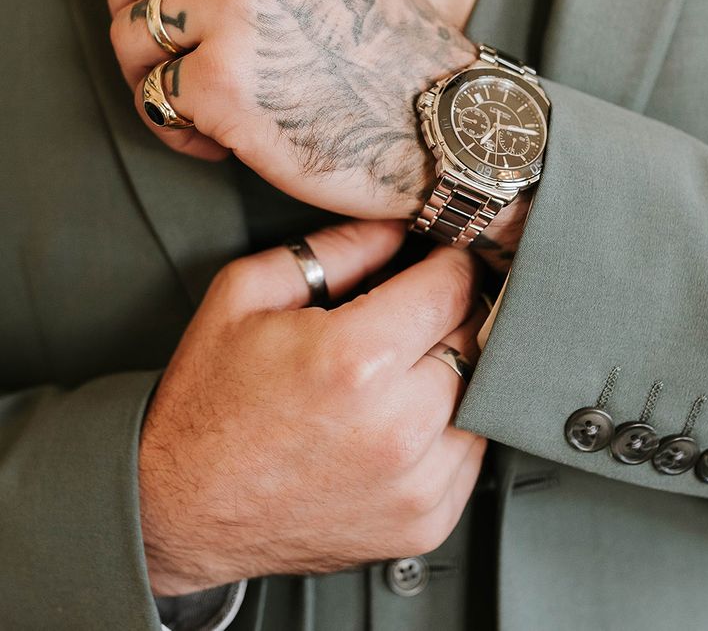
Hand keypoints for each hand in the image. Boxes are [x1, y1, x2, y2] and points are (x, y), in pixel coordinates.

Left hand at [69, 0, 475, 219]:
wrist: (442, 128)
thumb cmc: (391, 59)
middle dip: (134, 28)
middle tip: (172, 71)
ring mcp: (236, 14)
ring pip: (129, 40)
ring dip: (154, 83)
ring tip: (205, 114)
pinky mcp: (226, 86)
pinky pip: (153, 102)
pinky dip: (176, 131)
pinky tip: (220, 145)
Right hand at [138, 219, 487, 594]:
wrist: (179, 508)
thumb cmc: (207, 407)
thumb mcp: (245, 296)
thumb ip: (331, 250)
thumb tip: (395, 231)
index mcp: (355, 359)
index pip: (453, 285)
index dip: (451, 262)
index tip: (441, 261)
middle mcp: (398, 428)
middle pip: (478, 338)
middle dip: (453, 312)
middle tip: (416, 312)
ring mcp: (417, 485)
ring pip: (482, 396)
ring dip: (454, 372)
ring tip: (401, 370)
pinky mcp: (424, 524)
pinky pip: (470, 454)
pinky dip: (447, 429)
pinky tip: (400, 420)